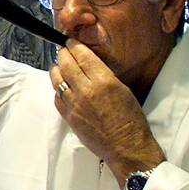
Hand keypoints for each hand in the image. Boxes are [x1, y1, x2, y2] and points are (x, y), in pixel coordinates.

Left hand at [50, 40, 165, 182]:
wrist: (127, 148)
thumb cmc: (131, 120)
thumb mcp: (123, 90)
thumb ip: (103, 75)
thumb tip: (88, 63)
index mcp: (104, 81)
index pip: (83, 56)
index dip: (74, 46)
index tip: (71, 41)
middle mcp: (86, 90)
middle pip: (66, 64)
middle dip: (63, 53)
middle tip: (62, 49)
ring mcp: (74, 104)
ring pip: (57, 79)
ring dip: (57, 69)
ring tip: (58, 65)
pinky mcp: (68, 117)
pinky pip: (57, 97)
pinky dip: (57, 89)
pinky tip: (61, 86)